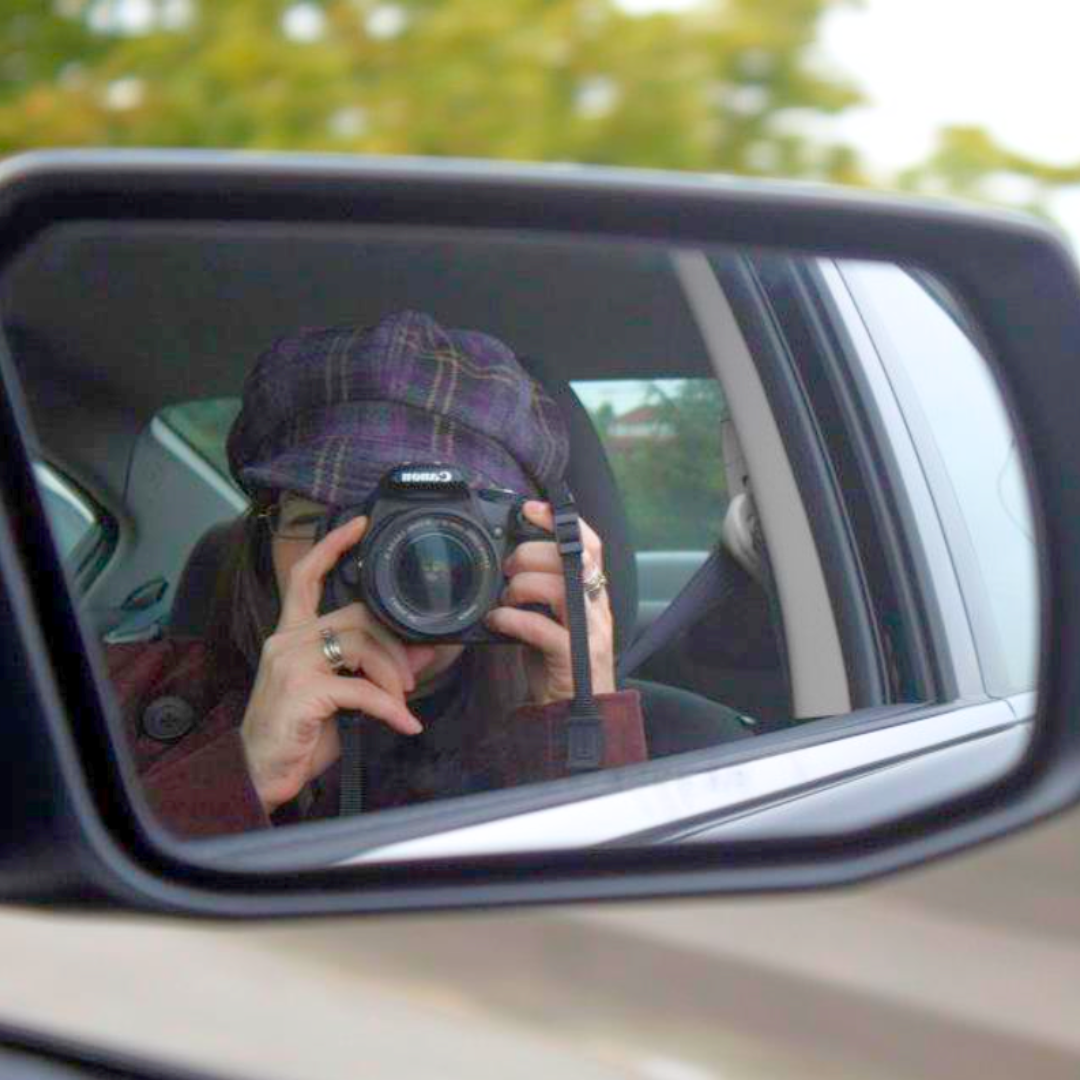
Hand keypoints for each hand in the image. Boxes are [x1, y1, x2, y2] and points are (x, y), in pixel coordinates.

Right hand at [239, 515, 434, 814]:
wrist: (260, 775)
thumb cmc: (298, 733)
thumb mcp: (341, 695)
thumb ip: (373, 669)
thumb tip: (420, 650)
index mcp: (291, 634)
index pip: (306, 577)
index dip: (332, 548)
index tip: (360, 524)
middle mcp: (287, 639)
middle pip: (355, 616)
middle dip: (394, 644)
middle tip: (412, 677)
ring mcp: (291, 662)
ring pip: (362, 646)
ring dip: (394, 676)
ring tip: (404, 703)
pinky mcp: (302, 690)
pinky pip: (362, 690)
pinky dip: (390, 708)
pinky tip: (405, 724)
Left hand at [485, 501, 615, 705]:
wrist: (576, 716)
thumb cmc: (560, 665)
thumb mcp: (554, 618)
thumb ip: (543, 592)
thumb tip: (510, 562)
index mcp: (593, 595)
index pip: (590, 544)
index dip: (564, 520)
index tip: (532, 508)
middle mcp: (596, 608)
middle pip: (572, 558)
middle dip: (531, 554)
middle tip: (507, 567)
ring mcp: (588, 632)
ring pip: (559, 587)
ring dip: (522, 586)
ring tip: (505, 598)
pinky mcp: (572, 657)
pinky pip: (541, 627)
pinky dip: (512, 619)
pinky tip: (496, 621)